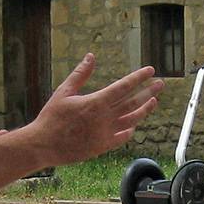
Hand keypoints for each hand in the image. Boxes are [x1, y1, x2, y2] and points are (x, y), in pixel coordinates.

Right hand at [29, 53, 161, 164]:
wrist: (43, 145)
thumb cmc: (51, 117)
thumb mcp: (64, 91)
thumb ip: (80, 74)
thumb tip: (91, 57)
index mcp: (96, 102)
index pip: (123, 87)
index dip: (138, 78)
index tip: (150, 71)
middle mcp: (104, 118)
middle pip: (132, 102)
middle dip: (148, 91)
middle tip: (160, 84)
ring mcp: (105, 134)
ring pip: (131, 120)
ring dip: (144, 110)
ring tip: (154, 101)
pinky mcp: (102, 147)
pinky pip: (122, 137)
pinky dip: (130, 130)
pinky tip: (135, 125)